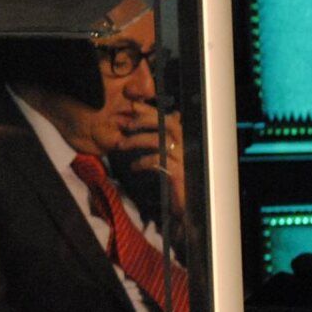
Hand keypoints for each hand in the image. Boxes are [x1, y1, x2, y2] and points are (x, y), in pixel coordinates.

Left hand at [120, 105, 187, 222]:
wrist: (189, 205)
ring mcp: (183, 159)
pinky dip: (144, 161)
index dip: (150, 110)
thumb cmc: (178, 179)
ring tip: (121, 146)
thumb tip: (157, 123)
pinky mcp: (179, 173)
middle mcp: (186, 145)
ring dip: (137, 141)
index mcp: (183, 139)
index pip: (167, 118)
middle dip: (144, 120)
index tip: (133, 105)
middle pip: (167, 123)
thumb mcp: (170, 157)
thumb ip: (163, 139)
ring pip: (159, 141)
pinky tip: (134, 166)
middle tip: (126, 125)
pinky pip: (159, 161)